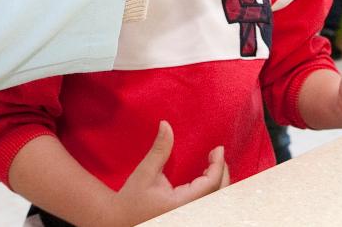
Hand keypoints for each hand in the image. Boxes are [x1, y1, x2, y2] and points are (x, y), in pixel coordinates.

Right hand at [110, 121, 228, 225]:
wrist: (118, 220)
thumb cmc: (130, 199)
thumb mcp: (145, 172)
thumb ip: (160, 150)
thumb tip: (166, 124)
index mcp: (181, 204)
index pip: (210, 184)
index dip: (218, 165)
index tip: (218, 148)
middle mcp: (189, 213)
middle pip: (218, 195)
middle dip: (223, 173)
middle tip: (217, 154)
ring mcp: (189, 216)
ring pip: (215, 201)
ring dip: (219, 183)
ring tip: (214, 165)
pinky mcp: (186, 216)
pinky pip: (207, 204)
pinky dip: (213, 191)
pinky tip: (208, 179)